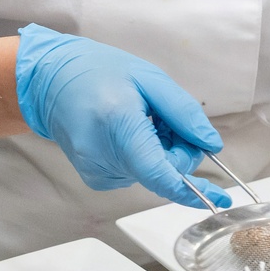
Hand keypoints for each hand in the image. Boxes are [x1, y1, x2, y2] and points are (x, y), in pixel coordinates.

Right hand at [15, 23, 229, 207]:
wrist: (50, 82)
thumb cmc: (99, 72)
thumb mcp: (149, 78)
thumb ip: (183, 113)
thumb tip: (211, 145)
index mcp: (118, 125)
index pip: (160, 172)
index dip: (193, 189)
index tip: (218, 198)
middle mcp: (104, 156)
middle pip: (163, 172)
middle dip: (178, 150)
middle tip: (166, 118)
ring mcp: (96, 172)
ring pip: (152, 174)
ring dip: (160, 151)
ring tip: (139, 119)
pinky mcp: (95, 179)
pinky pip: (136, 174)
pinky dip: (143, 157)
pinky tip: (128, 132)